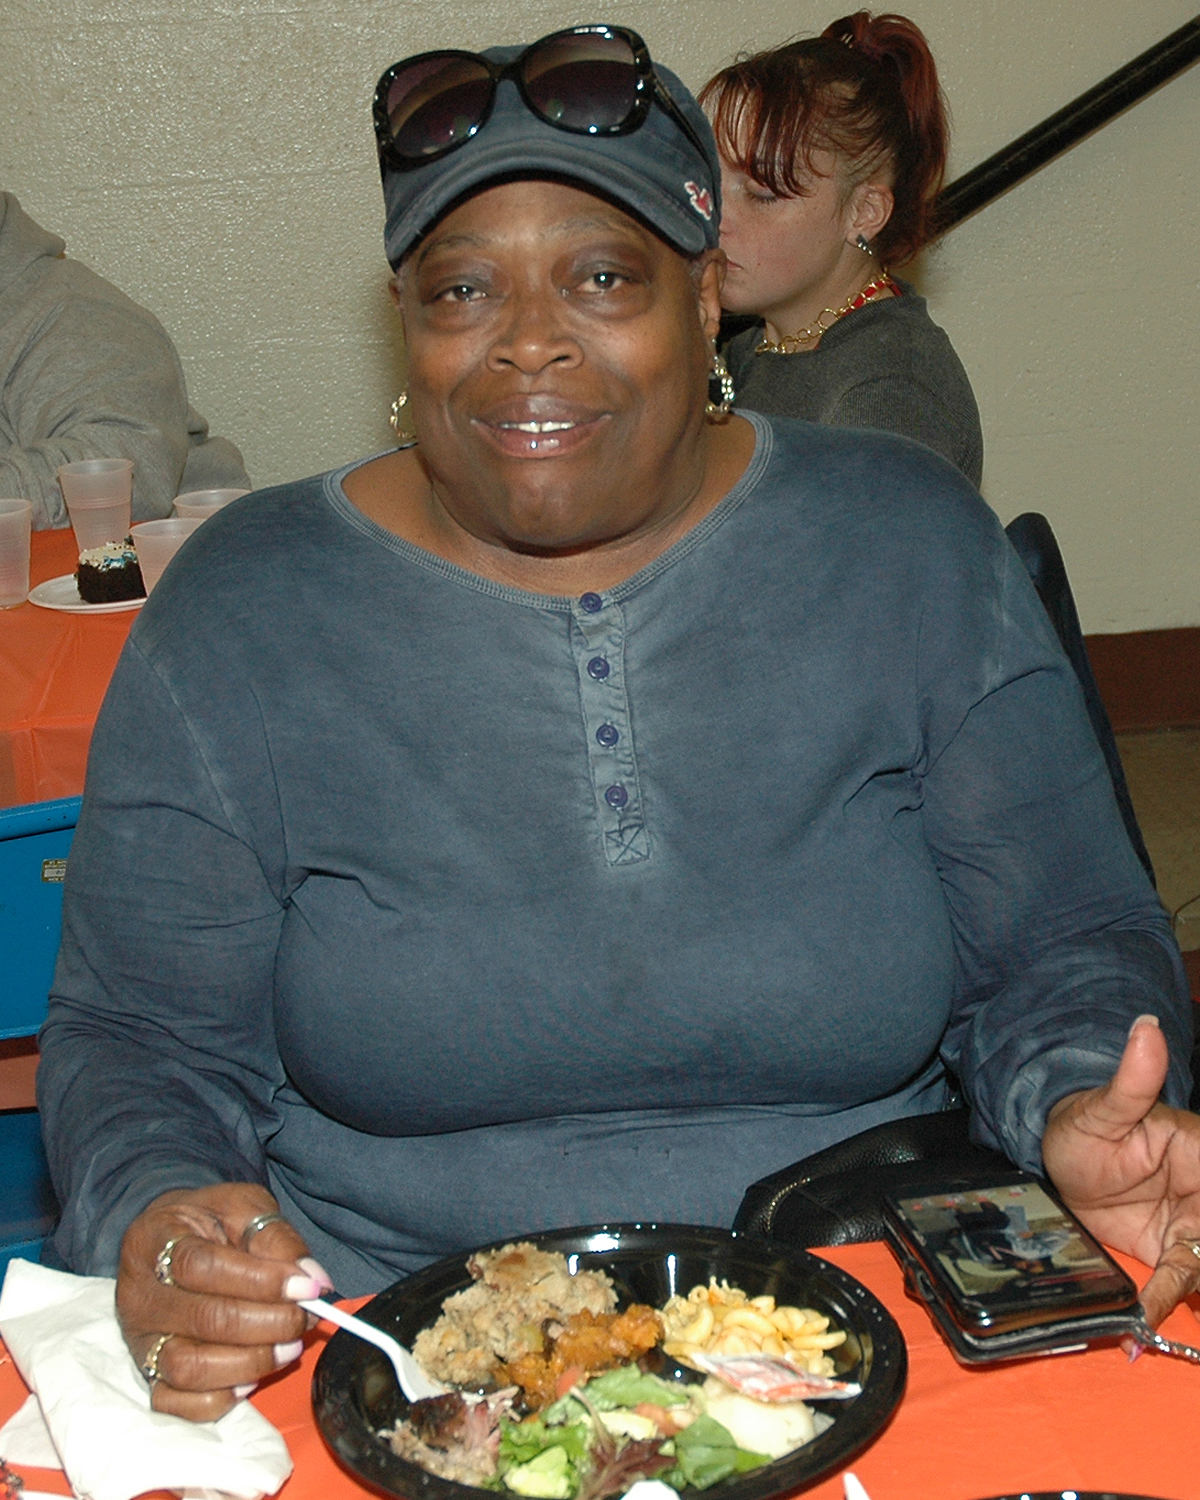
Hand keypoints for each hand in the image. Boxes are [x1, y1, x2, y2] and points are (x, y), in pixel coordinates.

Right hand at [117, 1182, 332, 1420]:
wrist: (173, 1239)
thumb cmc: (210, 1222)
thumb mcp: (243, 1207)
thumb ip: (276, 1238)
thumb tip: (313, 1280)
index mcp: (155, 1240)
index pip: (202, 1266)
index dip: (261, 1281)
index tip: (307, 1287)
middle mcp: (139, 1295)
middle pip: (203, 1320)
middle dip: (268, 1324)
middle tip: (305, 1318)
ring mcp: (139, 1340)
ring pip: (189, 1367)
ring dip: (250, 1362)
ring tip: (289, 1347)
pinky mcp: (146, 1374)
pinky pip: (176, 1403)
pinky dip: (218, 1399)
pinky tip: (251, 1378)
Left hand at [1042, 1013, 1199, 1329]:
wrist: (1056, 1156)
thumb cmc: (1084, 1123)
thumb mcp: (1102, 1107)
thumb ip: (1131, 1079)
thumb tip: (1146, 1030)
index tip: (1194, 1245)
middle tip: (1188, 1287)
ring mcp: (1190, 1229)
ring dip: (1193, 1295)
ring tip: (1155, 1327)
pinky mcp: (1167, 1254)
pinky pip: (1177, 1285)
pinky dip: (1164, 1308)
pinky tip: (1139, 1333)